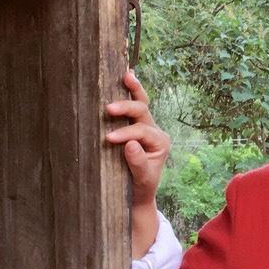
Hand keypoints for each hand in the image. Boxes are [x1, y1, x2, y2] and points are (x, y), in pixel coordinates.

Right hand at [103, 68, 170, 206]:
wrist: (139, 193)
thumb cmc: (140, 187)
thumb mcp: (142, 179)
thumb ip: (138, 163)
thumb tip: (130, 144)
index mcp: (160, 142)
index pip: (141, 131)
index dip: (125, 134)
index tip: (108, 140)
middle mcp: (155, 131)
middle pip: (142, 111)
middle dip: (126, 107)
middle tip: (108, 109)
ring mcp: (145, 126)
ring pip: (141, 103)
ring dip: (133, 89)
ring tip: (126, 75)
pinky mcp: (134, 124)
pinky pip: (134, 105)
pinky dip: (129, 91)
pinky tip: (126, 76)